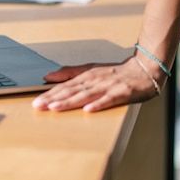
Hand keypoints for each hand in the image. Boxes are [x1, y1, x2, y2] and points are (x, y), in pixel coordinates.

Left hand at [32, 56, 160, 112]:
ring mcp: (107, 87)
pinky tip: (88, 110)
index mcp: (85, 76)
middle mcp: (94, 81)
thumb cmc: (115, 73)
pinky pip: (109, 99)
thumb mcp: (90, 69)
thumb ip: (69, 72)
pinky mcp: (121, 93)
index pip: (64, 87)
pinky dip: (98, 104)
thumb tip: (48, 76)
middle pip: (71, 91)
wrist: (144, 69)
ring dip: (70, 102)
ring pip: (85, 95)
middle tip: (38, 106)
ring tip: (55, 107)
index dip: (49, 94)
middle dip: (53, 99)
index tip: (35, 101)